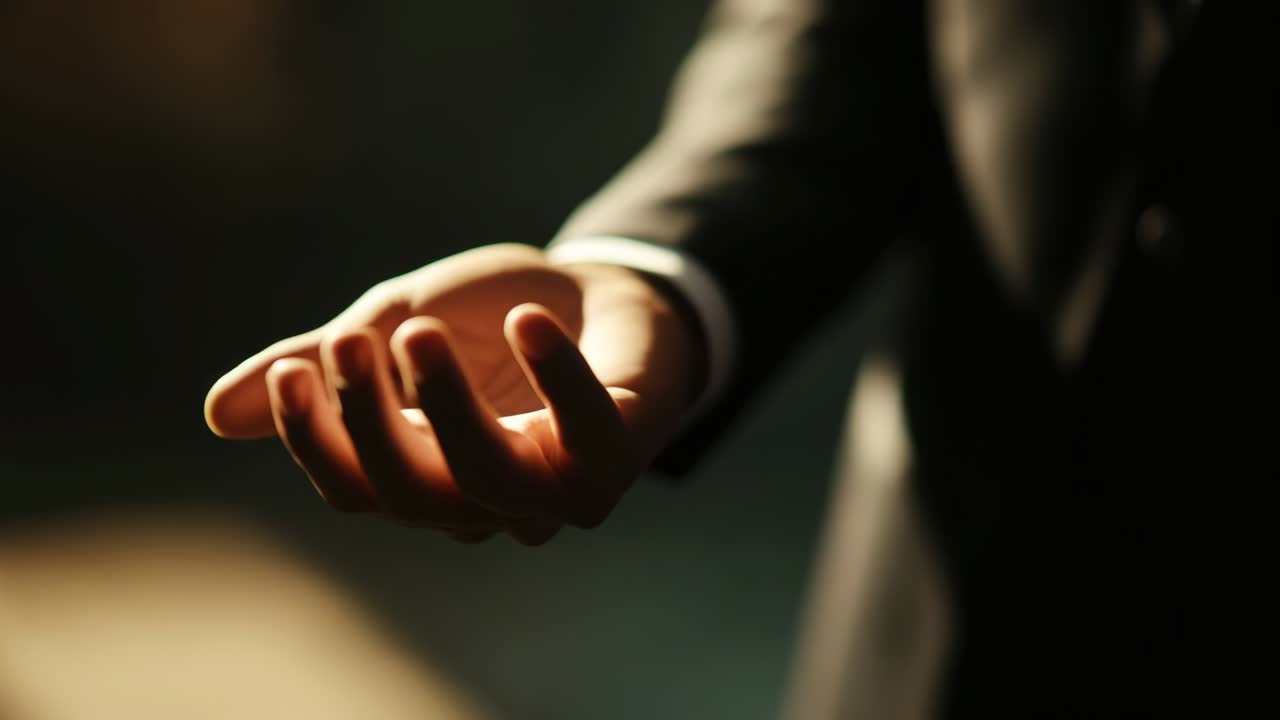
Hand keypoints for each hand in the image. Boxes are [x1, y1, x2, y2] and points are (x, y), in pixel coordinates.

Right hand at [204, 244, 702, 544]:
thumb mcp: (398, 321)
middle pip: (412, 497)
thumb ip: (327, 364)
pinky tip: (528, 321)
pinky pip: (588, 433)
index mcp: (429, 476)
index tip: (294, 371)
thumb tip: (219, 415)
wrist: (605, 287)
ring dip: (445, 408)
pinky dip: (556, 378)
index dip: (317, 441)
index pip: (356, 489)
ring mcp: (559, 485)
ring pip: (487, 482)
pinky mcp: (622, 448)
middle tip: (348, 344)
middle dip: (369, 425)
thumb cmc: (493, 318)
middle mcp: (489, 500)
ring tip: (417, 330)